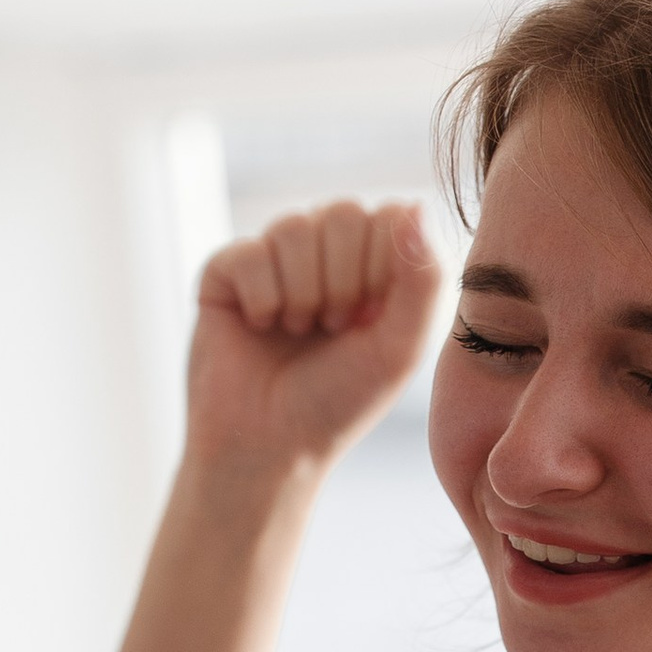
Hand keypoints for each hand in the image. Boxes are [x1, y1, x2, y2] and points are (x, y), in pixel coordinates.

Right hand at [185, 198, 444, 477]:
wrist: (269, 444)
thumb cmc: (340, 401)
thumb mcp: (400, 348)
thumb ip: (423, 280)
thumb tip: (416, 207)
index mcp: (376, 265)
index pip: (391, 215)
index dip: (383, 267)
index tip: (372, 319)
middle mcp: (326, 253)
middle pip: (344, 212)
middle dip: (342, 282)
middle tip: (334, 328)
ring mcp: (275, 256)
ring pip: (294, 227)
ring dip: (303, 295)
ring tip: (299, 330)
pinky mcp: (227, 270)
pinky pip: (250, 253)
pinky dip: (262, 301)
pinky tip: (260, 327)